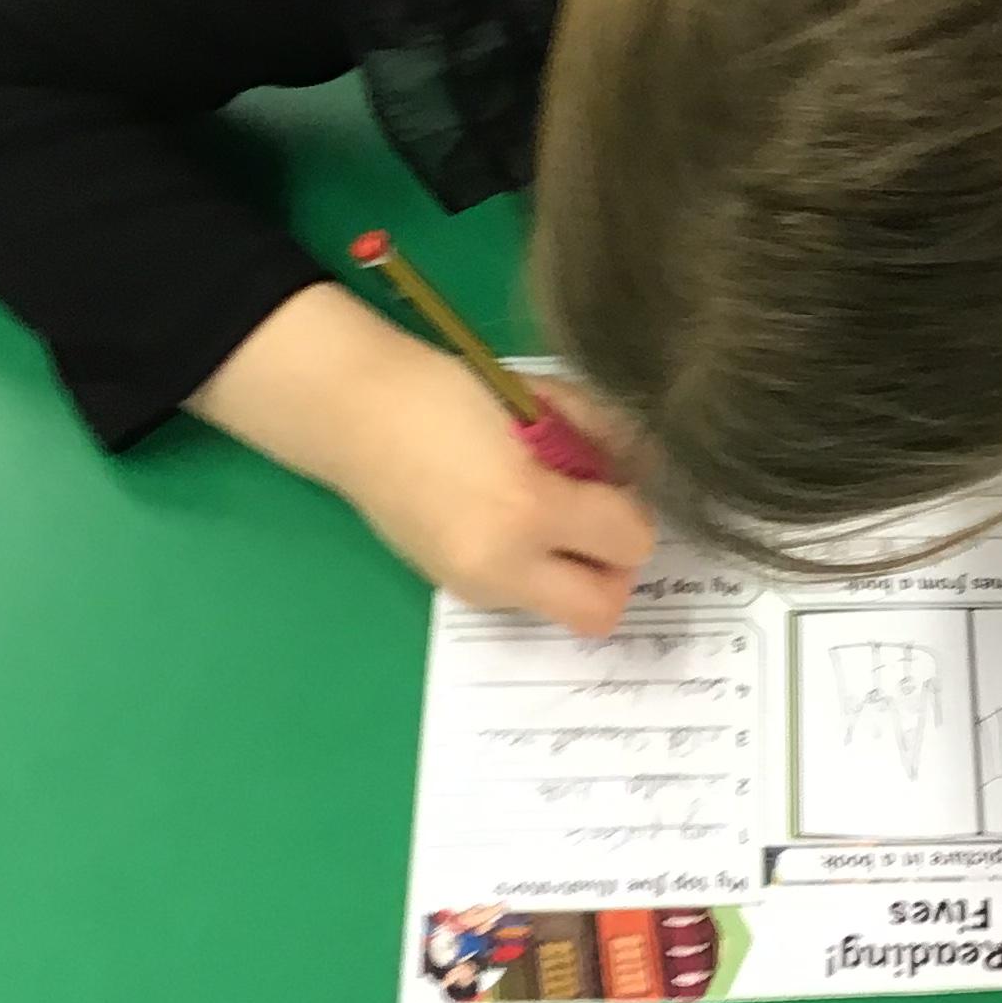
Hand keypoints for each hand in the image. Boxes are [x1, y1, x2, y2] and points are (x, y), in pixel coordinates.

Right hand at [190, 284, 655, 635]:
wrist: (356, 414)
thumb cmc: (452, 391)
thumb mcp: (543, 399)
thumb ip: (604, 437)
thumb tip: (645, 473)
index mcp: (530, 506)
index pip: (631, 542)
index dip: (635, 511)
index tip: (615, 484)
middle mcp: (503, 563)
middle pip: (602, 610)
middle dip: (616, 569)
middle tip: (599, 522)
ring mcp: (473, 585)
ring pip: (562, 611)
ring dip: (574, 572)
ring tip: (549, 514)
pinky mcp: (452, 589)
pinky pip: (522, 597)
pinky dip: (535, 568)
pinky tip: (509, 519)